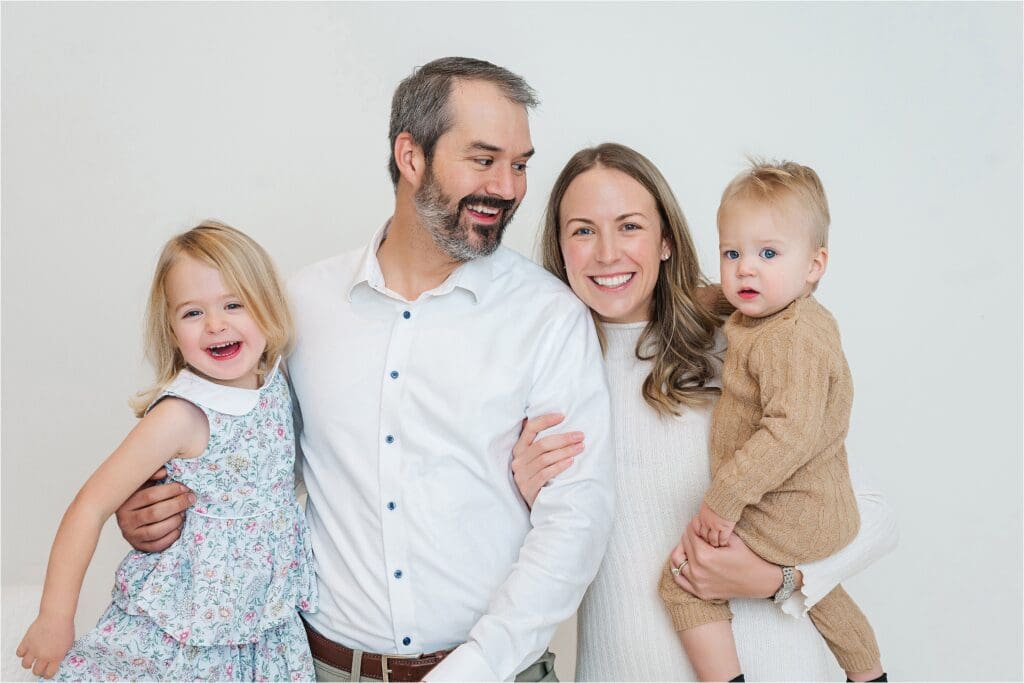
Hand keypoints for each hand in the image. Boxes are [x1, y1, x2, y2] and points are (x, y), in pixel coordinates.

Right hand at [17, 615, 73, 678]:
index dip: (48, 674)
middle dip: (38, 670)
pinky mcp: (26, 642)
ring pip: (26, 665)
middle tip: (39, 667)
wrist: (57, 615)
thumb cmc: (64, 626)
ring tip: (31, 661)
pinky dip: (22, 653)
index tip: (47, 673)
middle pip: (37, 671)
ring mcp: (34, 649)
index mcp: (56, 657)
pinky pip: (19, 653)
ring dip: (28, 664)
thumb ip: (61, 653)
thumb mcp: (69, 643)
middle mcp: (44, 655)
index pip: (49, 673)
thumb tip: (58, 658)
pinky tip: (27, 650)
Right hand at [115, 468, 193, 551]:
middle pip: (155, 513)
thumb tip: (164, 472)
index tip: (184, 488)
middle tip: (190, 499)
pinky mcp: (138, 546)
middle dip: (177, 505)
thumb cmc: (142, 497)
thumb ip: (152, 475)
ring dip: (175, 521)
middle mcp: (125, 520)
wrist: (130, 518)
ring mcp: (131, 535)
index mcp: (125, 502)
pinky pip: (157, 545)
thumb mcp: (144, 484)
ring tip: (183, 514)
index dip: (171, 491)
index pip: (150, 496)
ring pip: (156, 531)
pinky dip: (171, 536)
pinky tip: (178, 528)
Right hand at [510, 413, 584, 507]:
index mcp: (520, 449)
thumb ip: (541, 442)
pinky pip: (545, 474)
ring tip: (580, 448)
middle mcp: (518, 461)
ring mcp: (522, 475)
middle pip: (542, 445)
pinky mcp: (528, 488)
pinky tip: (570, 462)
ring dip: (565, 452)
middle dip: (563, 438)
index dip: (545, 421)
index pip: (530, 429)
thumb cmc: (540, 477)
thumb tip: (558, 419)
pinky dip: (559, 467)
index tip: (562, 416)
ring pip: (545, 459)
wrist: (539, 505)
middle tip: (580, 436)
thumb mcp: (537, 459)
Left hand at [669, 524, 788, 600]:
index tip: (697, 522)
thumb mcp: (731, 539)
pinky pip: (679, 579)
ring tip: (692, 546)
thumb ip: (711, 531)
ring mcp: (697, 584)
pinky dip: (679, 568)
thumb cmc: (748, 558)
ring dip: (682, 551)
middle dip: (689, 536)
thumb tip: (697, 522)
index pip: (689, 534)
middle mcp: (697, 571)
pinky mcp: (700, 593)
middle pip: (683, 546)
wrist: (760, 581)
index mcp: (704, 556)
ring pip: (676, 562)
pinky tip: (687, 561)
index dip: (693, 525)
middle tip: (697, 533)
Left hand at [691, 501, 734, 546]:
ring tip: (718, 546)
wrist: (727, 494)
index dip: (700, 535)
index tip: (704, 538)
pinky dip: (723, 542)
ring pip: (713, 540)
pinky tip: (725, 543)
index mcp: (701, 516)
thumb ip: (705, 511)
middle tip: (710, 545)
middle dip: (706, 541)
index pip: (697, 530)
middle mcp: (707, 522)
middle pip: (704, 537)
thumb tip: (705, 514)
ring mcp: (716, 526)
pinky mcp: (725, 527)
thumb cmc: (719, 497)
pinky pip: (723, 539)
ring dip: (715, 543)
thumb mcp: (707, 504)